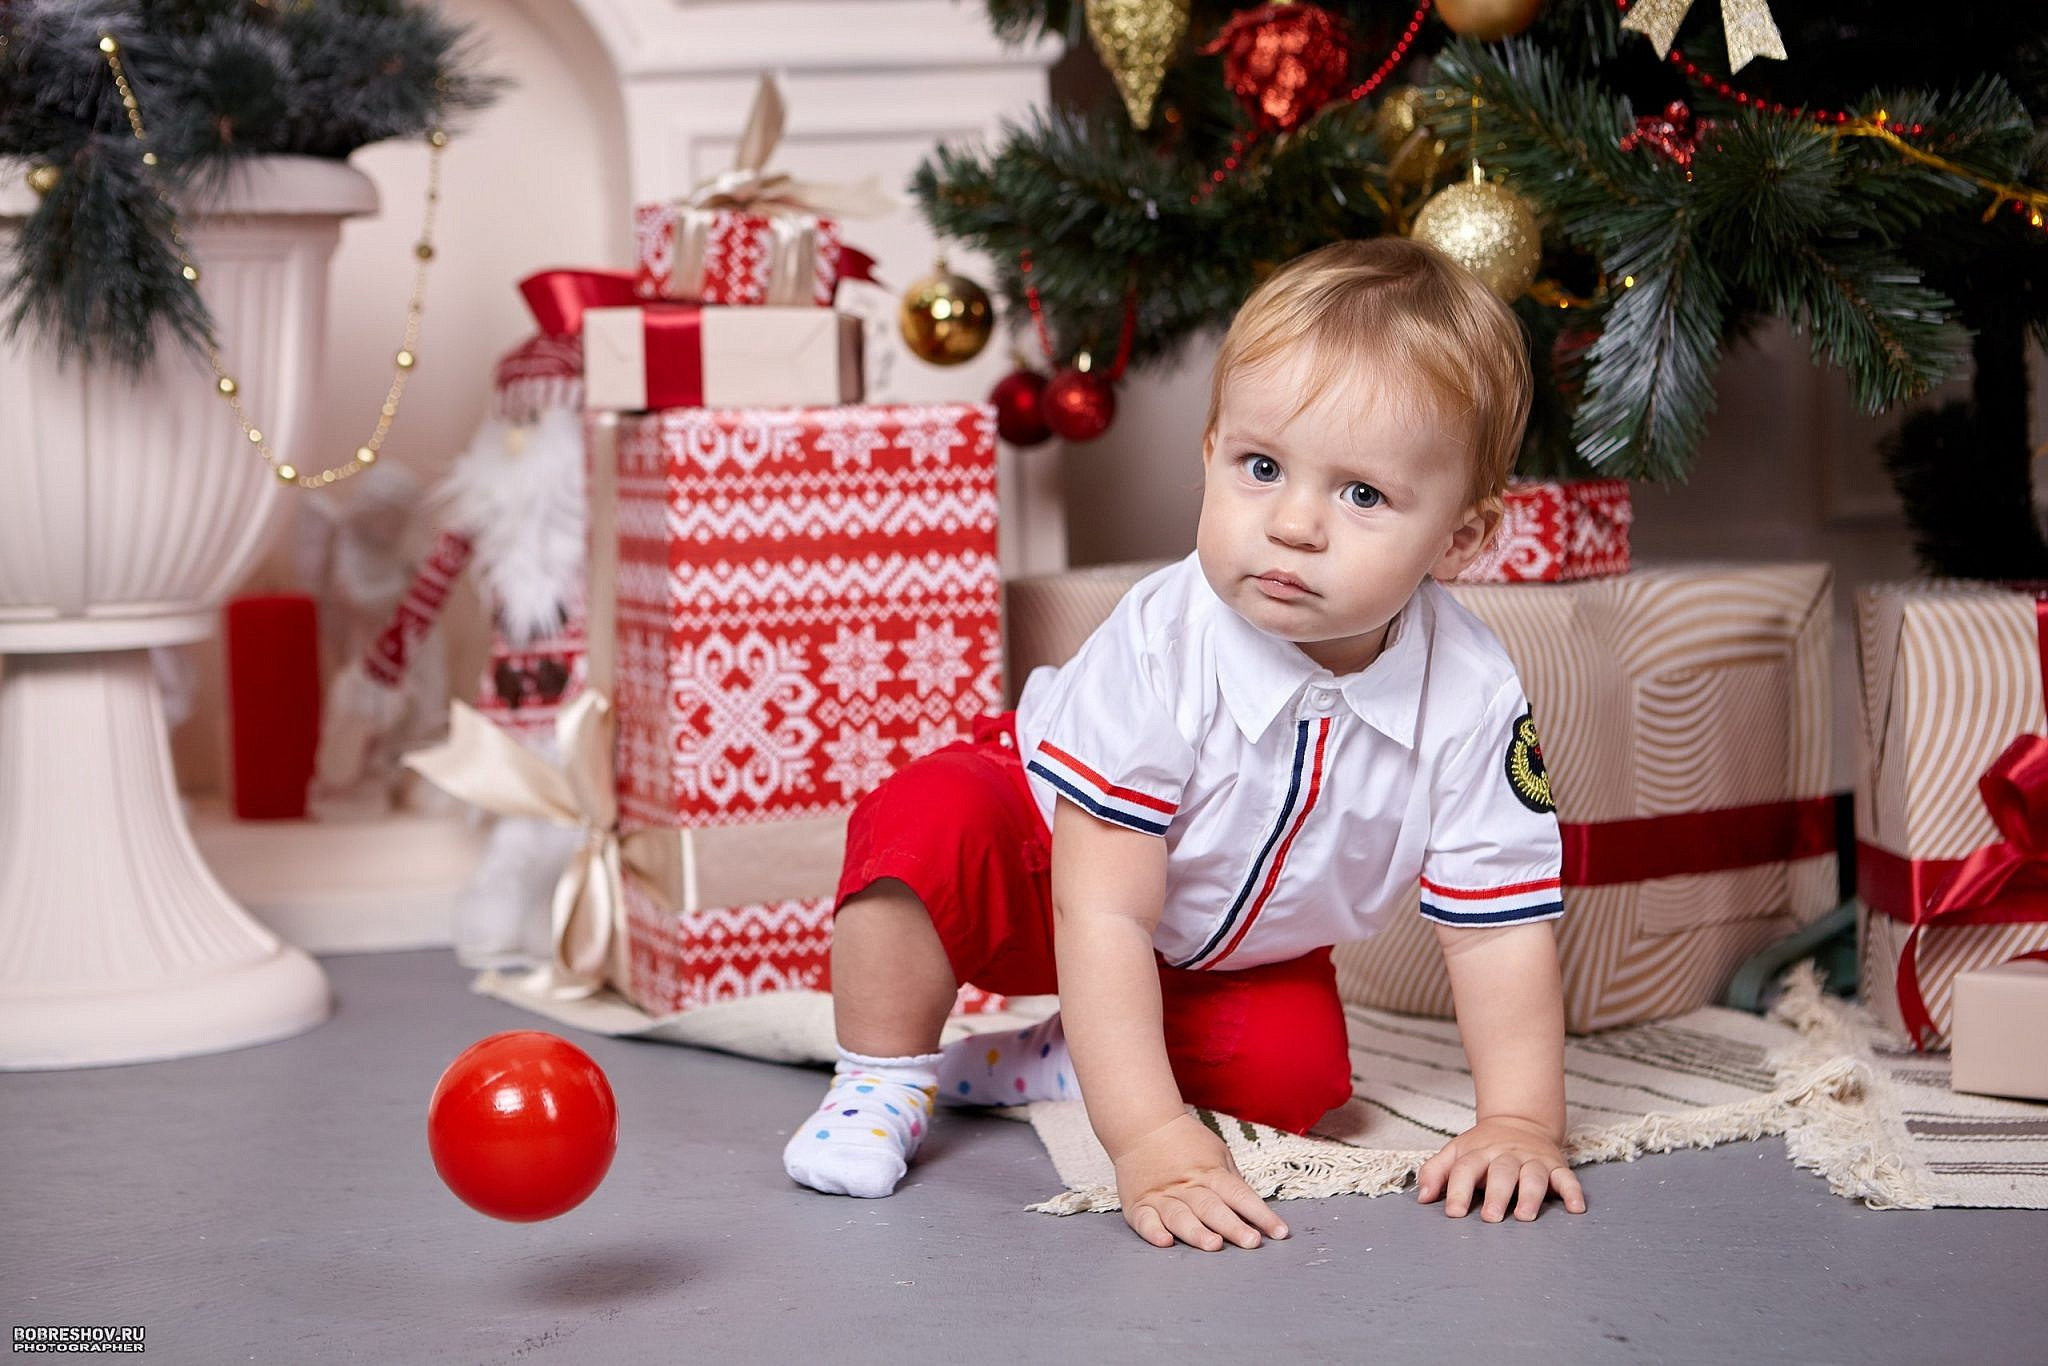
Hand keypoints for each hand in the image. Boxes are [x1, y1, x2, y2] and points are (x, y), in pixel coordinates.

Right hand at [1110, 1112, 1289, 1250]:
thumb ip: (1232, 1183)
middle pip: (1212, 1208)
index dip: (1261, 1214)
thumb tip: (1254, 1211)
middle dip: (1232, 1226)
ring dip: (1197, 1231)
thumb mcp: (1218, 1154)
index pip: (1240, 1195)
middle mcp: (1187, 1186)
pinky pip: (1145, 1220)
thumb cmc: (1186, 1143)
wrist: (1143, 1125)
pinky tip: (1164, 1241)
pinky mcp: (1139, 1205)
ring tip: (1213, 1244)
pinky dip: (1153, 1231)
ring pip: (1180, 1216)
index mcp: (1211, 1173)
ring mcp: (1162, 1196)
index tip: (1279, 1232)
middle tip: (1251, 1242)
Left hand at [1416, 1115, 1585, 1221]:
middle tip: (1491, 1219)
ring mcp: (1532, 1159)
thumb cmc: (1483, 1147)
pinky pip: (1567, 1177)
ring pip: (1533, 1175)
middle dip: (1496, 1194)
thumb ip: (1435, 1172)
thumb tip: (1422, 1198)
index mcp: (1479, 1152)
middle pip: (1501, 1172)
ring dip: (1530, 1195)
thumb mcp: (1456, 1152)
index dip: (1458, 1190)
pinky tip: (1576, 1208)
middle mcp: (1506, 1154)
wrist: (1519, 1122)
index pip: (1465, 1168)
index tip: (1453, 1213)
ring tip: (1524, 1216)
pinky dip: (1573, 1191)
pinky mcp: (1556, 1166)